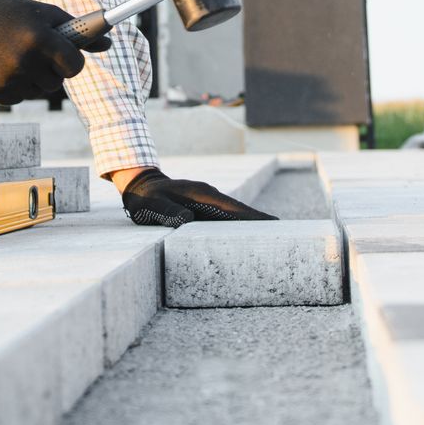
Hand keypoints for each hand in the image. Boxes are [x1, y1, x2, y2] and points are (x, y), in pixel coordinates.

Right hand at [0, 0, 106, 104]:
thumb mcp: (45, 14)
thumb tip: (109, 44)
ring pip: (40, 92)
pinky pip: (21, 98)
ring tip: (18, 57)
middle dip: (52, 69)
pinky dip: (17, 87)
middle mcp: (24, 62)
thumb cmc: (12, 15)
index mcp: (39, 39)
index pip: (75, 66)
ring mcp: (8, 80)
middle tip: (37, 52)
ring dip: (35, 79)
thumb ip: (78, 30)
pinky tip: (5, 68)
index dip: (72, 61)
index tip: (66, 55)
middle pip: (58, 82)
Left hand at [116, 168, 276, 226]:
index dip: (253, 216)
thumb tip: (188, 221)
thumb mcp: (152, 206)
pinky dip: (238, 225)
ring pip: (234, 214)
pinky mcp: (204, 206)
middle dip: (260, 222)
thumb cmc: (146, 198)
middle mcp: (210, 195)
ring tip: (270, 239)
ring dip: (250, 225)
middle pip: (240, 211)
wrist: (141, 185)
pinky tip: (245, 237)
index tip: (274, 224)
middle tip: (282, 235)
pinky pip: (225, 217)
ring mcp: (208, 200)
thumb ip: (168, 212)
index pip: (233, 207)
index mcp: (202, 194)